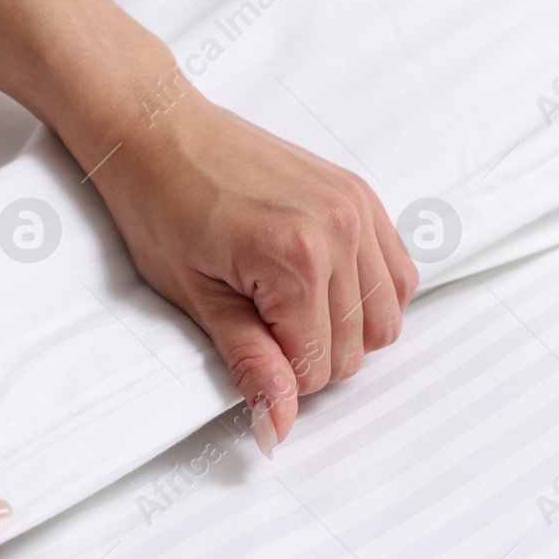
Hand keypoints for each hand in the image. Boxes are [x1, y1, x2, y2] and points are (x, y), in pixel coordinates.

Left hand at [90, 95, 418, 452]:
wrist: (160, 133)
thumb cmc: (161, 207)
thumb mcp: (196, 299)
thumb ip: (248, 363)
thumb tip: (276, 425)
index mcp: (297, 257)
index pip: (318, 369)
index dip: (279, 377)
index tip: (245, 346)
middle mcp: (341, 229)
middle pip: (356, 350)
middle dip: (309, 357)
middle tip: (259, 325)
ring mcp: (358, 209)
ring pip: (386, 319)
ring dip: (343, 331)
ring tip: (289, 308)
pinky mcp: (363, 197)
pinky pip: (397, 274)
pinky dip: (370, 296)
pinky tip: (323, 288)